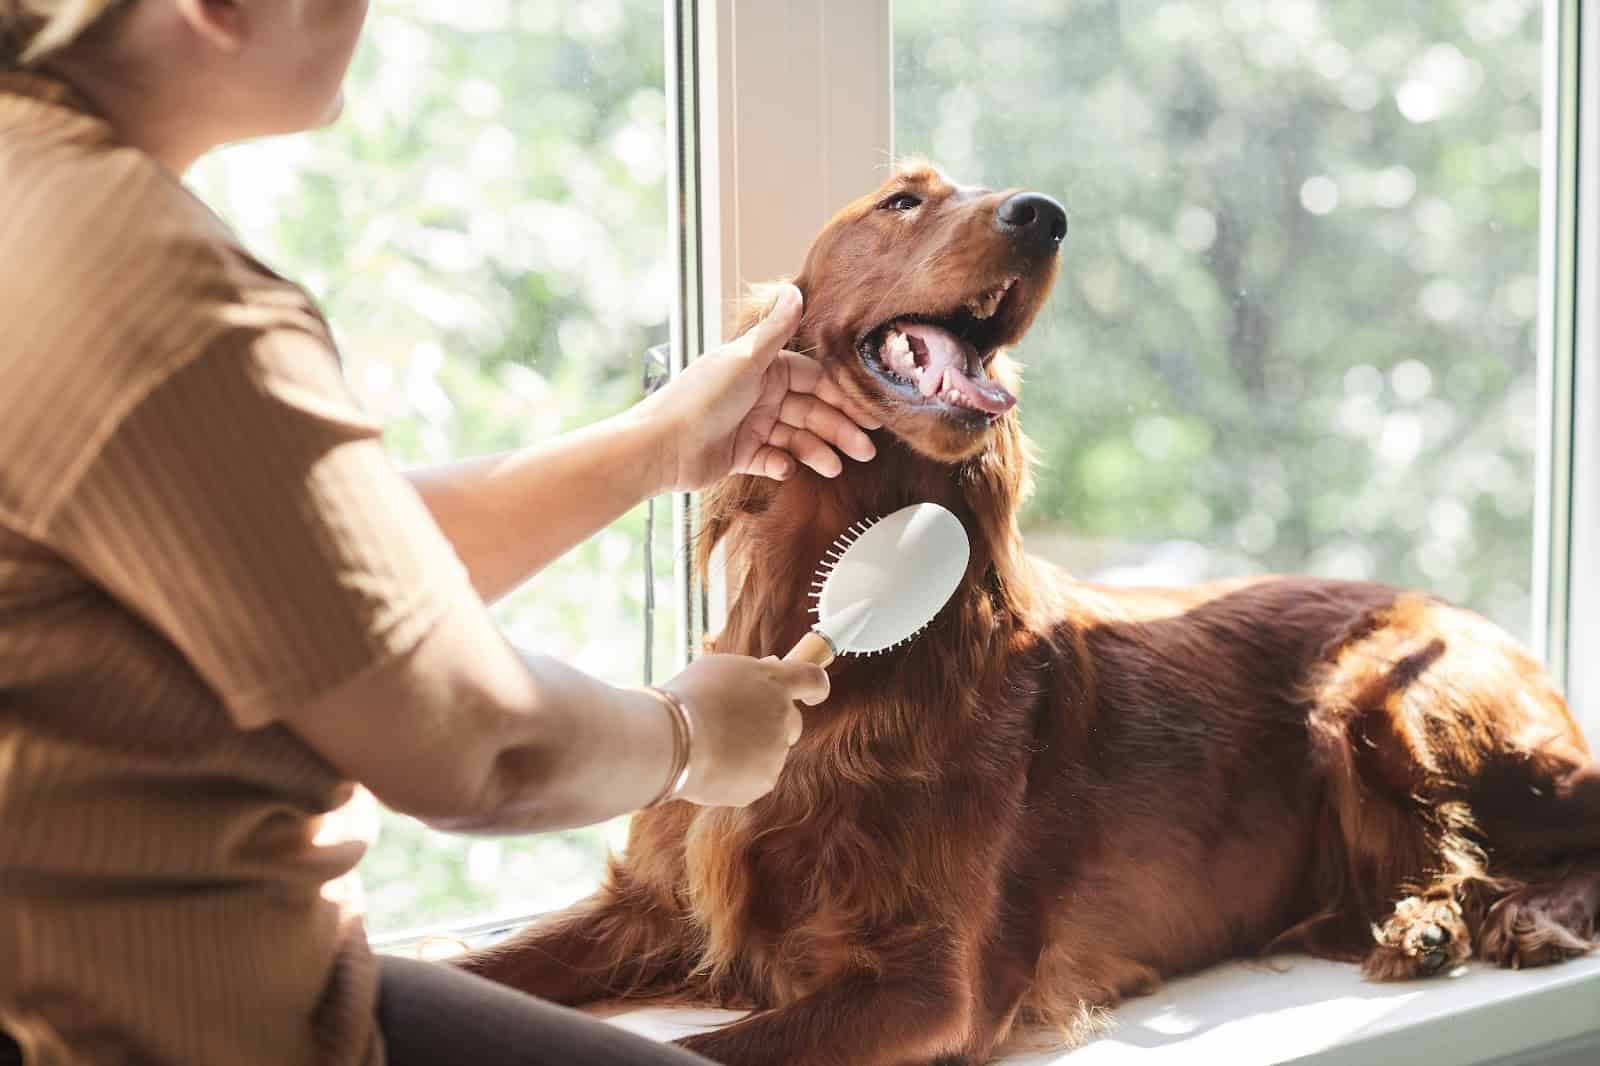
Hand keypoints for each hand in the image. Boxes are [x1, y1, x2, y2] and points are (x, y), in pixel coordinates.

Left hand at [637, 284, 881, 491]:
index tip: (867, 412)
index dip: (841, 396)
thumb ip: (774, 330)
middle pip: (810, 411)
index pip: (813, 380)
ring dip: (818, 451)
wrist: (659, 446)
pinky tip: (788, 468)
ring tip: (835, 467)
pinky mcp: (740, 454)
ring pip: (796, 438)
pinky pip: (772, 459)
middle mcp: (759, 394)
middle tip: (865, 449)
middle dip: (838, 429)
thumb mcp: (744, 360)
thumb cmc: (700, 399)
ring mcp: (750, 426)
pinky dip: (782, 464)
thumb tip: (794, 290)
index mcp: (762, 368)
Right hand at [658, 653, 829, 807]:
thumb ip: (750, 673)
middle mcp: (783, 714)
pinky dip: (737, 774)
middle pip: (792, 722)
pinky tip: (711, 766)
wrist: (671, 740)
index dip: (816, 687)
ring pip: (770, 751)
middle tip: (740, 728)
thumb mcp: (718, 670)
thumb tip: (771, 667)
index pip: (812, 679)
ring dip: (749, 750)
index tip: (814, 695)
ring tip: (710, 747)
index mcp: (773, 681)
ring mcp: (777, 750)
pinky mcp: (765, 780)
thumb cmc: (685, 699)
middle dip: (774, 725)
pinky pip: (755, 777)